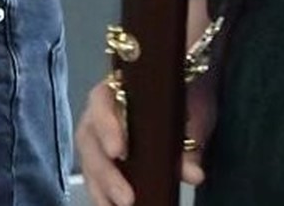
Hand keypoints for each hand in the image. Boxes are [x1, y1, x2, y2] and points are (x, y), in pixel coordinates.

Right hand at [75, 59, 214, 204]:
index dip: (105, 126)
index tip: (119, 152)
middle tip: (126, 198)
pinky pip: (94, 176)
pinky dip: (101, 193)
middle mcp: (100, 111)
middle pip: (89, 139)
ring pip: (88, 160)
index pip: (101, 101)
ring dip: (101, 187)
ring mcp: (99, 135)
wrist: (192, 91)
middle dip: (106, 171)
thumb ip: (191, 141)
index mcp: (118, 89)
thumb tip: (193, 174)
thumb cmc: (190, 93)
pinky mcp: (104, 158)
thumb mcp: (195, 111)